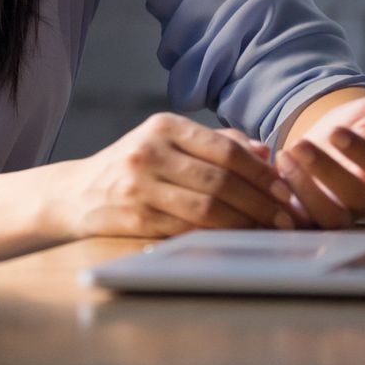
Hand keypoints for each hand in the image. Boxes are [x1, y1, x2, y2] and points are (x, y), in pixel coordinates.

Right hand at [49, 112, 297, 240]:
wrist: (77, 192)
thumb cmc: (135, 165)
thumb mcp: (167, 141)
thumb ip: (216, 142)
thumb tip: (266, 152)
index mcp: (163, 125)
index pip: (225, 148)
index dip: (261, 172)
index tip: (286, 189)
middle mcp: (150, 150)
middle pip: (220, 179)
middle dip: (261, 201)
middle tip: (287, 216)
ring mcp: (140, 185)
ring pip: (207, 207)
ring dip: (246, 222)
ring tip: (268, 230)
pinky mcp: (136, 217)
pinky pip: (188, 229)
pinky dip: (219, 236)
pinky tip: (237, 238)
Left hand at [276, 90, 364, 228]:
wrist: (321, 143)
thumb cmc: (351, 127)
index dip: (361, 152)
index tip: (337, 131)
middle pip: (356, 197)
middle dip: (326, 171)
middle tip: (300, 144)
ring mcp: (341, 213)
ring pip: (330, 217)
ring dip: (305, 189)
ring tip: (283, 156)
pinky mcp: (312, 221)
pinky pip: (302, 225)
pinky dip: (286, 209)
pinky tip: (270, 182)